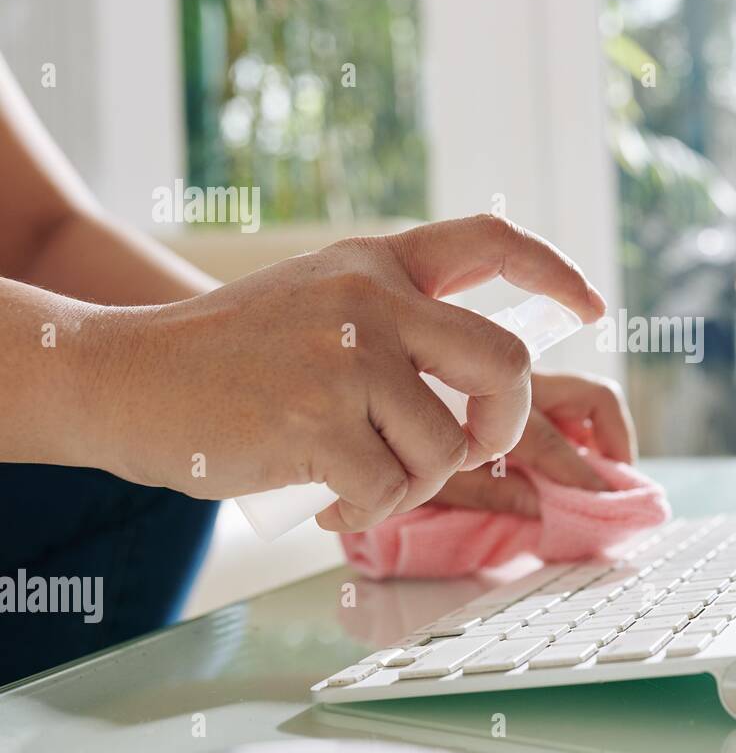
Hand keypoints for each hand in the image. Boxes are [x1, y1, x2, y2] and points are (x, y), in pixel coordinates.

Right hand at [81, 215, 604, 531]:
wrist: (125, 377)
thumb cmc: (229, 354)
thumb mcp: (318, 300)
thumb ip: (396, 320)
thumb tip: (488, 383)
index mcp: (376, 265)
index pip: (490, 242)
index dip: (555, 271)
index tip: (592, 307)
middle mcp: (371, 301)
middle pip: (506, 362)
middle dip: (508, 420)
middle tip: (477, 442)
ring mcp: (347, 358)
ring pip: (447, 445)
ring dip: (414, 480)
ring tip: (360, 478)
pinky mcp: (318, 421)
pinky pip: (392, 489)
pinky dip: (369, 511)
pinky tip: (329, 502)